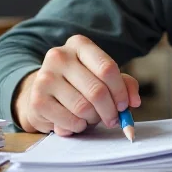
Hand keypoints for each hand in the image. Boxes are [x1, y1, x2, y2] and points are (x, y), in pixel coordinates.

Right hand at [13, 34, 140, 135]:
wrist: (44, 91)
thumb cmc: (80, 83)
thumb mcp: (103, 77)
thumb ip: (124, 84)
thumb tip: (134, 101)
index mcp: (79, 44)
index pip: (107, 68)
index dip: (120, 91)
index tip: (125, 105)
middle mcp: (59, 56)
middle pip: (97, 90)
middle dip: (110, 110)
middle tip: (113, 119)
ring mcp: (45, 77)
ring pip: (83, 108)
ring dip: (94, 119)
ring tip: (92, 118)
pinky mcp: (37, 100)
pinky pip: (69, 121)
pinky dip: (78, 126)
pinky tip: (77, 122)